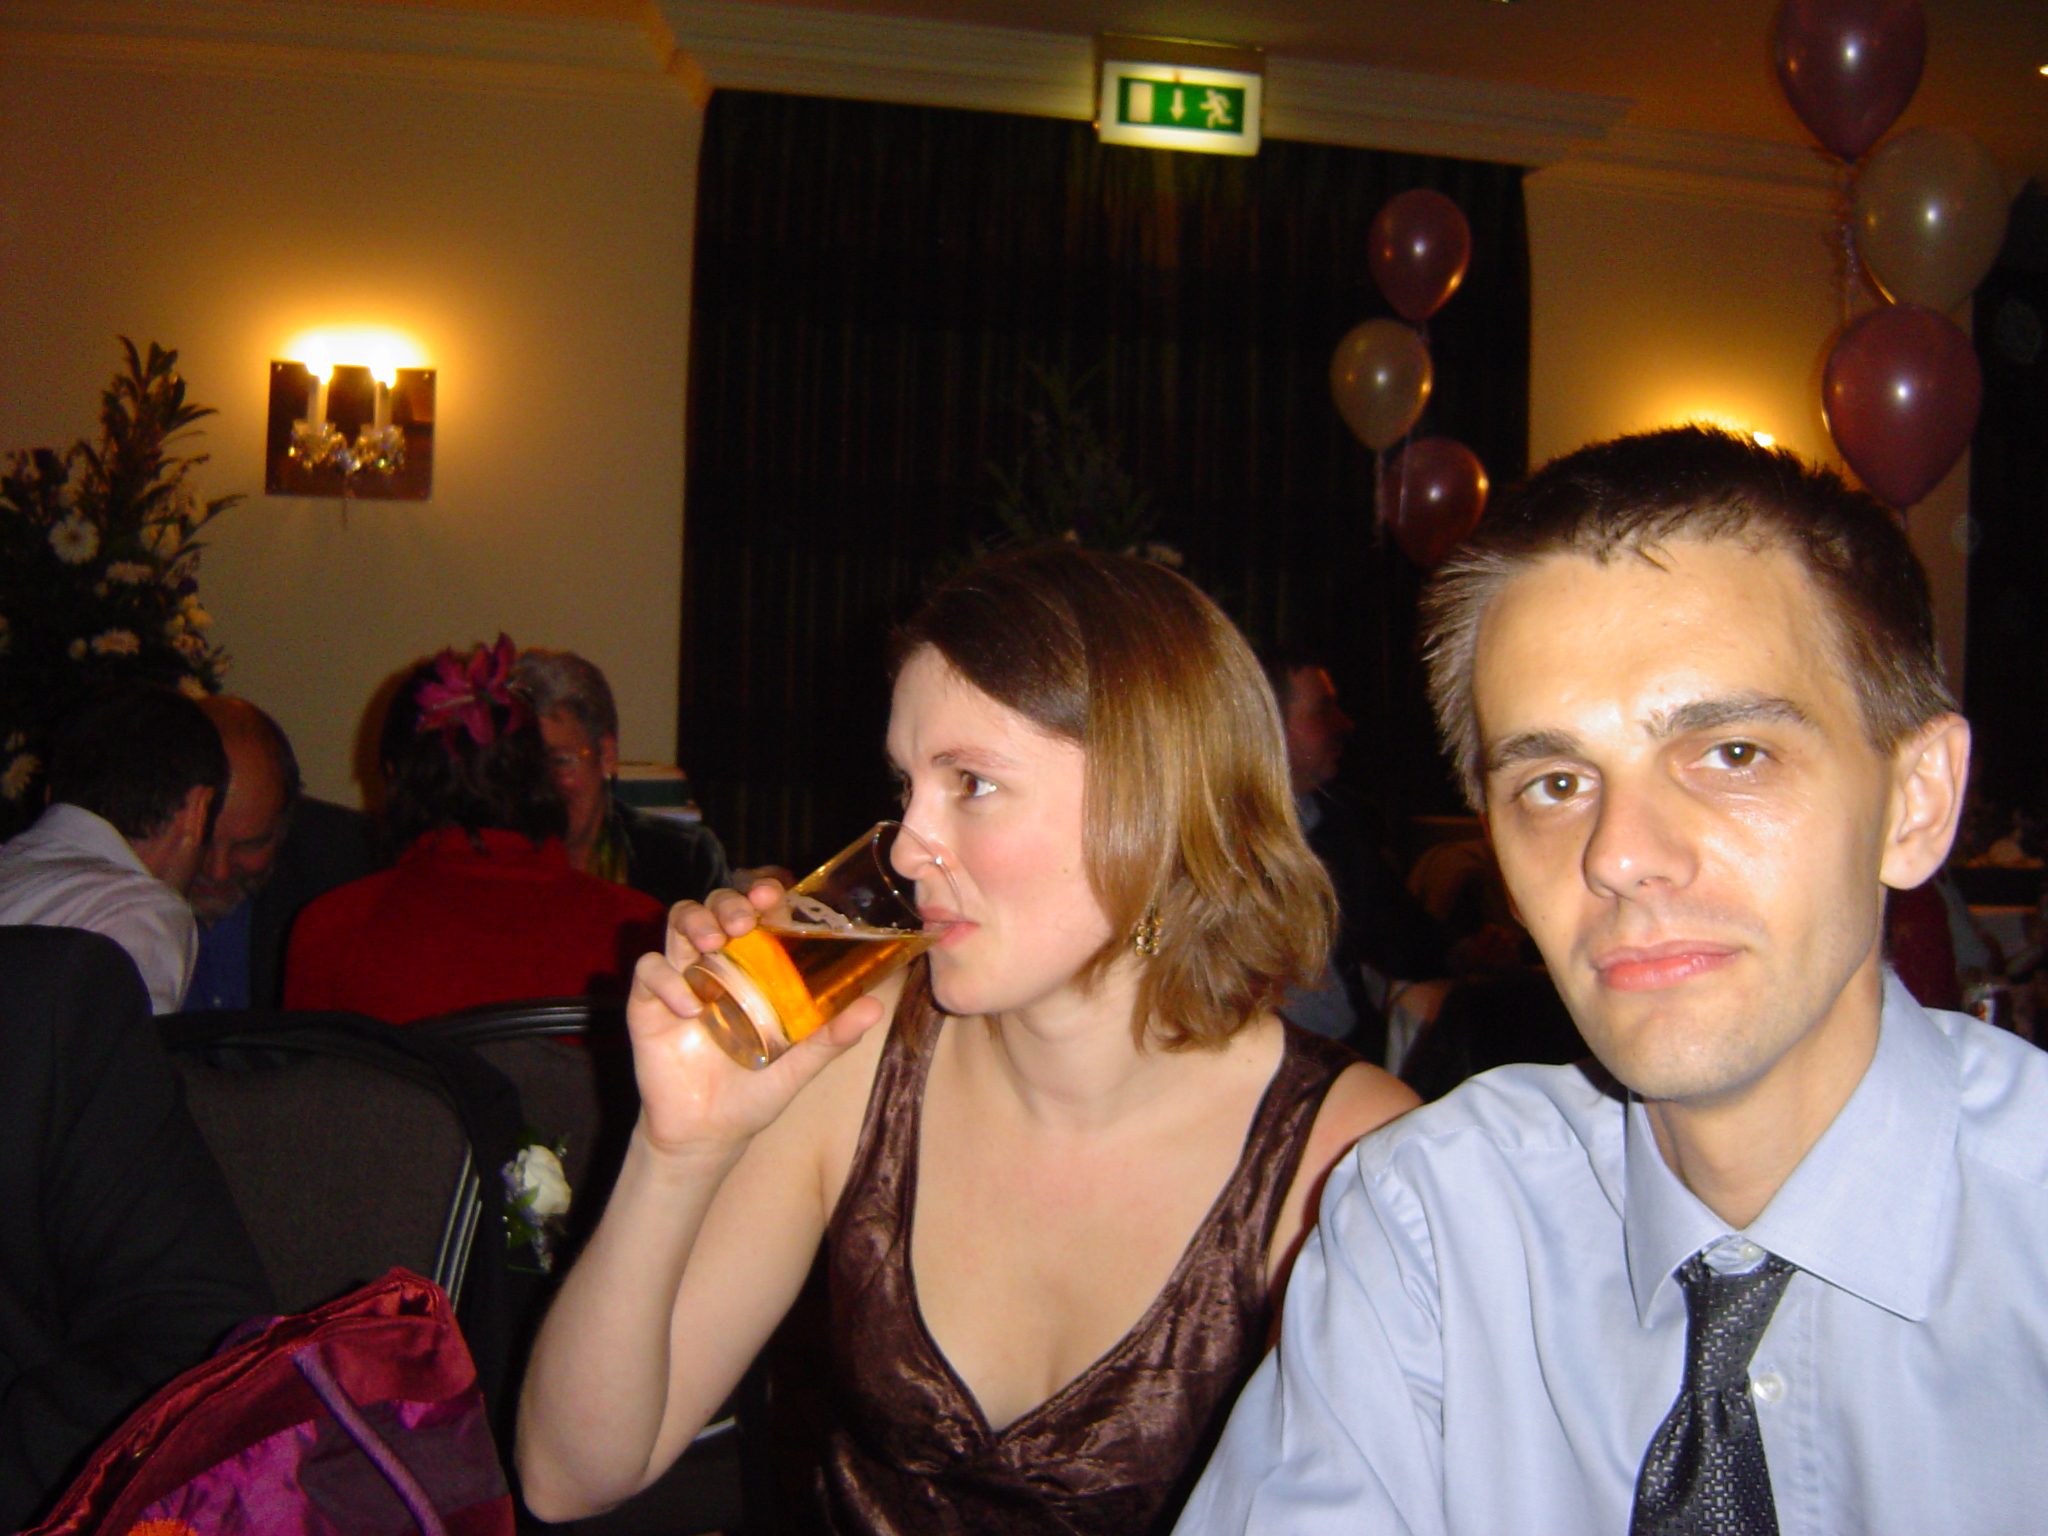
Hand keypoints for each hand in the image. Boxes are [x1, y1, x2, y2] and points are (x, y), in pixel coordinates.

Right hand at [626, 878, 884, 1158]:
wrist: (710, 1135)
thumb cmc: (755, 1091)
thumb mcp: (800, 1063)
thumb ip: (831, 1035)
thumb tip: (874, 1007)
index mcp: (755, 968)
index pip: (755, 912)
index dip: (761, 893)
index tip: (773, 893)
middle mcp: (717, 964)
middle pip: (714, 906)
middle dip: (727, 902)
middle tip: (743, 922)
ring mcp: (681, 980)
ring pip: (678, 923)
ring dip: (694, 922)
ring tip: (712, 944)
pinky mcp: (648, 1005)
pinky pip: (649, 971)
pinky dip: (666, 980)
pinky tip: (689, 1008)